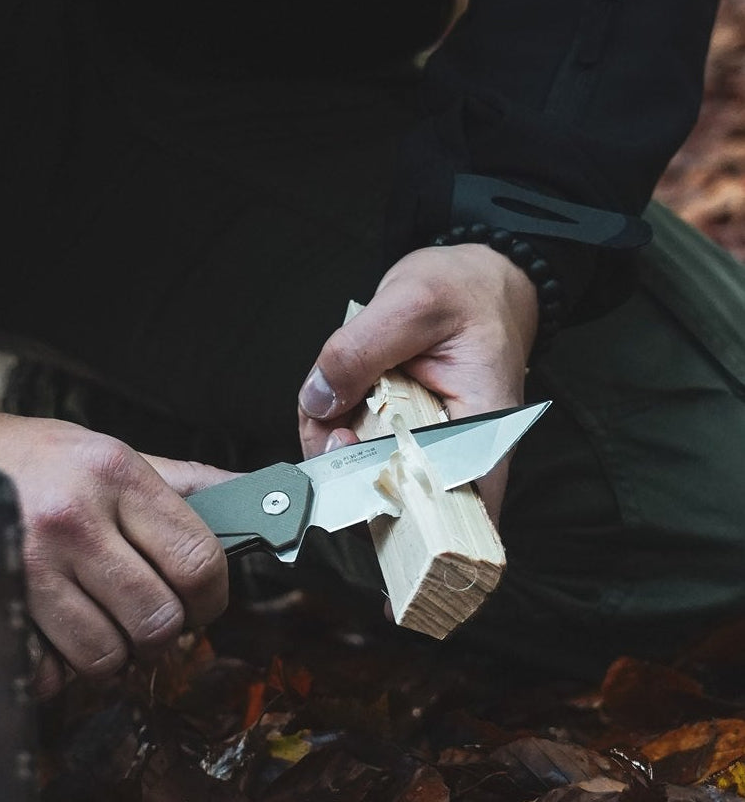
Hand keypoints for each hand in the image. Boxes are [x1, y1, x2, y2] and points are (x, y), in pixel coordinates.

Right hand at [0, 403, 233, 696]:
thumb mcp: (111, 452)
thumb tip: (260, 501)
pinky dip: (56, 668)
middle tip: (143, 617)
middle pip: (158, 621)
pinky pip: (49, 672)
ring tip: (95, 622)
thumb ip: (186, 485)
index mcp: (115, 475)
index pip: (200, 563)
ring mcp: (28, 566)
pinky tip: (52, 634)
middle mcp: (74, 521)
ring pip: (106, 657)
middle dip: (160, 633)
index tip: (199, 602)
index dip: (212, 599)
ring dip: (109, 654)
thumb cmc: (32, 460)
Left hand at [297, 244, 538, 523]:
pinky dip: (333, 429)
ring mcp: (420, 450)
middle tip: (331, 425)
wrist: (475, 280)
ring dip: (331, 444)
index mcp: (481, 433)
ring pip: (362, 478)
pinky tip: (337, 397)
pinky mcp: (394, 439)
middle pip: (393, 501)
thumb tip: (320, 398)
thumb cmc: (468, 292)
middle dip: (345, 473)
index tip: (357, 487)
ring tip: (336, 392)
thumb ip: (361, 350)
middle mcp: (452, 454)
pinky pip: (353, 452)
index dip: (401, 520)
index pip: (450, 513)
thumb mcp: (414, 303)